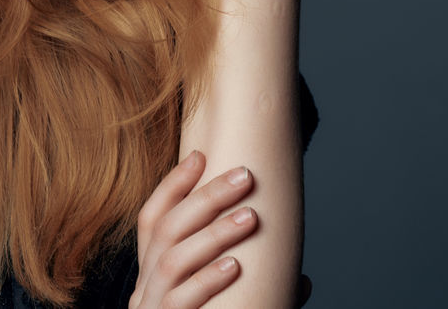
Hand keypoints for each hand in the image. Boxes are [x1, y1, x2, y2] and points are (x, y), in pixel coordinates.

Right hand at [128, 150, 312, 307]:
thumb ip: (249, 291)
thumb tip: (303, 281)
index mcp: (151, 276)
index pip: (151, 218)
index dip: (172, 185)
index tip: (200, 154)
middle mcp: (144, 289)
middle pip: (166, 230)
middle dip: (204, 198)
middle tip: (244, 175)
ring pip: (171, 261)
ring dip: (211, 233)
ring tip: (250, 216)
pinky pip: (181, 303)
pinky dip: (208, 281)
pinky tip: (237, 265)